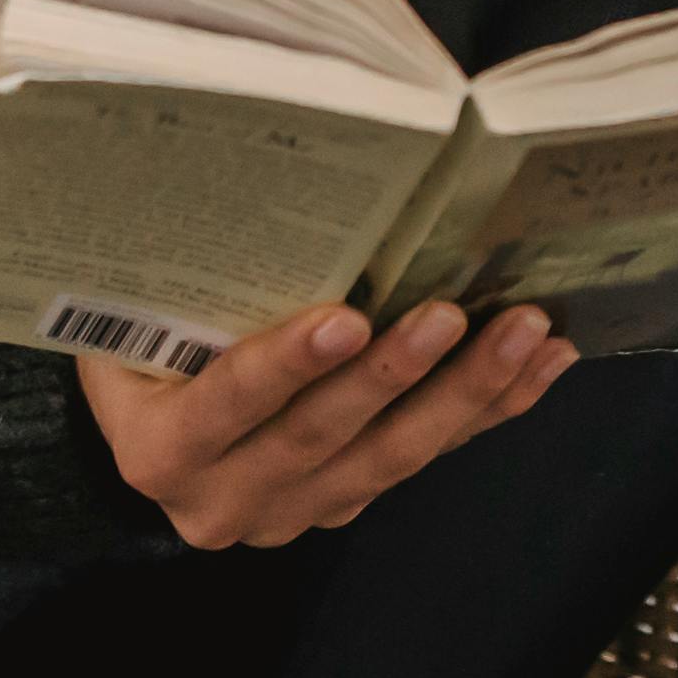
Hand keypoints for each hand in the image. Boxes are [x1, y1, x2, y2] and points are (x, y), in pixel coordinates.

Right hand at [79, 300, 573, 549]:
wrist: (148, 413)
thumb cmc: (142, 335)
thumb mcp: (134, 309)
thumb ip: (186, 276)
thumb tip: (255, 165)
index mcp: (159, 449)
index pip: (225, 406)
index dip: (284, 366)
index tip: (345, 319)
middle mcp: (222, 500)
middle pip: (320, 438)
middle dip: (394, 375)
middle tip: (451, 314)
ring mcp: (291, 512)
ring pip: (389, 457)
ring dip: (465, 394)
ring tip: (524, 332)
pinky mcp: (346, 502)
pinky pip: (427, 458)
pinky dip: (488, 409)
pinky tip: (542, 365)